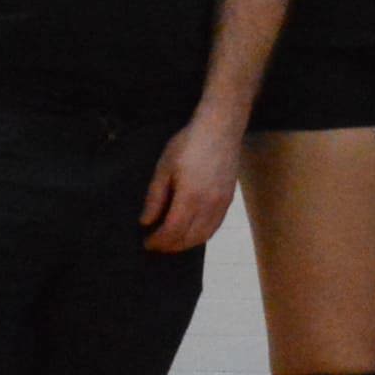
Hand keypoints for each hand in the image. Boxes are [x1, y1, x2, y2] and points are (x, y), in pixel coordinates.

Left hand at [142, 112, 244, 251]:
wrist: (220, 129)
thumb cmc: (188, 144)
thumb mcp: (163, 168)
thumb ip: (155, 198)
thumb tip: (146, 221)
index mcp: (190, 197)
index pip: (172, 231)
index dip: (158, 241)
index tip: (146, 242)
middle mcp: (208, 205)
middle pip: (188, 238)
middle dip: (170, 246)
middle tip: (156, 244)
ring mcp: (221, 204)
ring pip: (204, 236)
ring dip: (186, 244)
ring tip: (171, 241)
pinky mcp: (228, 200)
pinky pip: (215, 227)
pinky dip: (201, 235)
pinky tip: (190, 231)